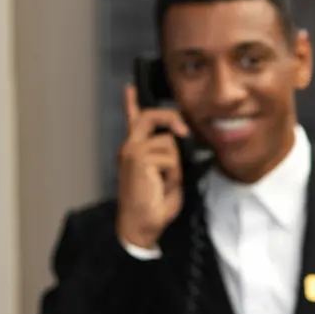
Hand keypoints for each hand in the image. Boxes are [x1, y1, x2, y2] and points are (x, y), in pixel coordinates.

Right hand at [116, 84, 190, 249]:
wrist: (141, 225)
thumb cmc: (153, 205)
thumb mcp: (168, 177)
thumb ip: (171, 157)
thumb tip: (183, 142)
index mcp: (136, 151)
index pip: (133, 121)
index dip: (131, 103)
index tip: (130, 88)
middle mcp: (130, 148)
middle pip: (152, 116)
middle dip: (172, 118)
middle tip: (184, 132)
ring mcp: (132, 152)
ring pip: (168, 142)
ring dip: (175, 164)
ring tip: (165, 182)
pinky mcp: (138, 159)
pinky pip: (169, 157)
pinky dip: (173, 173)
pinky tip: (161, 185)